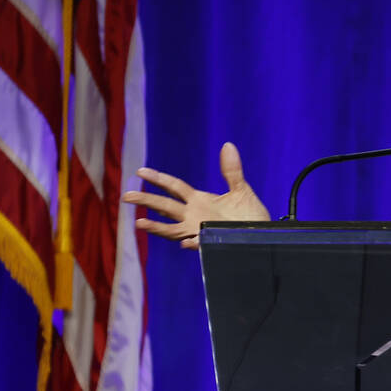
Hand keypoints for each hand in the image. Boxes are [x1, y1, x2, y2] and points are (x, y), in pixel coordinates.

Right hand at [122, 142, 269, 249]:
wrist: (263, 234)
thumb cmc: (250, 214)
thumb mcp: (241, 189)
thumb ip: (232, 170)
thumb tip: (228, 145)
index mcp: (199, 201)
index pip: (174, 188)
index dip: (158, 179)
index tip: (140, 172)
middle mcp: (194, 216)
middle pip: (166, 207)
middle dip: (147, 201)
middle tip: (127, 196)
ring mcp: (200, 231)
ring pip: (173, 230)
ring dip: (157, 227)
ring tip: (139, 223)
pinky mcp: (212, 243)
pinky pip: (200, 245)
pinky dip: (193, 244)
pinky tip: (186, 243)